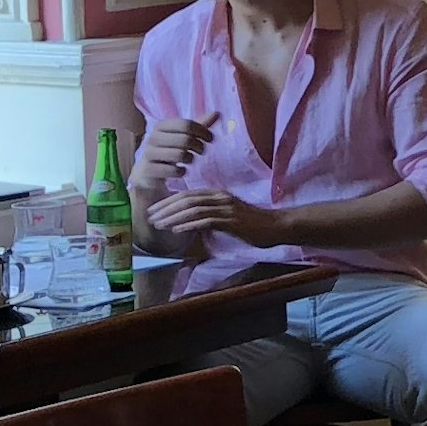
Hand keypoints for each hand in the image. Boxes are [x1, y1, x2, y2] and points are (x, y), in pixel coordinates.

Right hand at [133, 112, 214, 184]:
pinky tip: (181, 171)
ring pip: (180, 155)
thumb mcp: (184, 136)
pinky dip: (182, 172)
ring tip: (190, 160)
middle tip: (201, 151)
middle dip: (199, 146)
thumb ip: (200, 126)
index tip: (211, 139)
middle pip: (185, 139)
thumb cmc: (169, 150)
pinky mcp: (148, 170)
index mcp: (161, 126)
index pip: (186, 124)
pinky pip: (173, 170)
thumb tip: (217, 113)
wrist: (148, 173)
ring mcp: (148, 154)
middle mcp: (152, 138)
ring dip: (191, 159)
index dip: (203, 131)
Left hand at [152, 187, 283, 248]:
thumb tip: (192, 224)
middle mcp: (220, 198)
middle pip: (186, 199)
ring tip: (158, 225)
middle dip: (165, 208)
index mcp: (218, 195)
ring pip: (192, 209)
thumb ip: (211, 217)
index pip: (187, 194)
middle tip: (149, 217)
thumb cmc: (255, 225)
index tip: (154, 210)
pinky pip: (204, 220)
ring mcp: (226, 208)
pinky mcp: (230, 220)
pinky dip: (188, 225)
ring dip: (172, 217)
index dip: (168, 202)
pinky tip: (176, 230)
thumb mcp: (229, 217)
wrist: (277, 227)